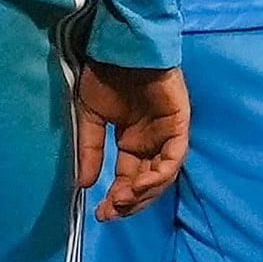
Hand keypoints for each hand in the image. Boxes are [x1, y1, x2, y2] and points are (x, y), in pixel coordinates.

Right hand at [73, 61, 190, 220]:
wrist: (119, 47)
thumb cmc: (105, 75)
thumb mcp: (90, 117)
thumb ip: (90, 150)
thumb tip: (84, 185)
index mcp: (132, 141)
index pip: (128, 178)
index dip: (117, 198)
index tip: (100, 214)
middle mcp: (152, 141)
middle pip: (147, 182)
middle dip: (130, 202)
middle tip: (111, 213)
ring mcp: (167, 133)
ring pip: (162, 175)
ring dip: (144, 193)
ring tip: (123, 201)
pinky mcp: (179, 123)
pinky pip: (174, 157)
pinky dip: (160, 174)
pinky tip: (140, 184)